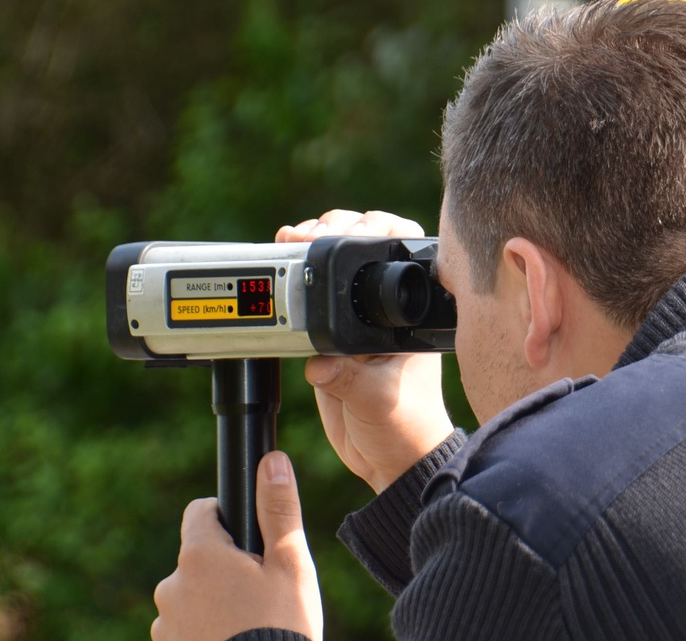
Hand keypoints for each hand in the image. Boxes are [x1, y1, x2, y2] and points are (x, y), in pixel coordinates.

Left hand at [152, 452, 322, 640]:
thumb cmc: (281, 625)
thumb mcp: (290, 563)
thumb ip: (279, 509)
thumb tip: (273, 461)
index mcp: (200, 555)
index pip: (200, 511)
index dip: (226, 517)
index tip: (250, 537)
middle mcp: (172, 585)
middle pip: (198, 557)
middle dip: (225, 566)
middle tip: (262, 590)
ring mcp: (165, 624)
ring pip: (192, 595)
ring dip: (214, 601)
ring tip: (250, 622)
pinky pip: (186, 628)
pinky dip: (207, 630)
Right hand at [276, 210, 453, 492]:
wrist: (389, 460)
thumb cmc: (405, 428)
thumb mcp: (377, 400)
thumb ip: (347, 378)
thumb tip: (317, 360)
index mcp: (408, 315)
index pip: (401, 246)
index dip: (373, 226)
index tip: (343, 228)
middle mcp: (386, 310)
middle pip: (363, 245)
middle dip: (333, 228)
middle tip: (304, 235)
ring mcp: (357, 322)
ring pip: (335, 266)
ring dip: (310, 248)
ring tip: (288, 242)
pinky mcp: (331, 340)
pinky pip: (311, 300)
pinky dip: (293, 283)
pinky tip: (276, 275)